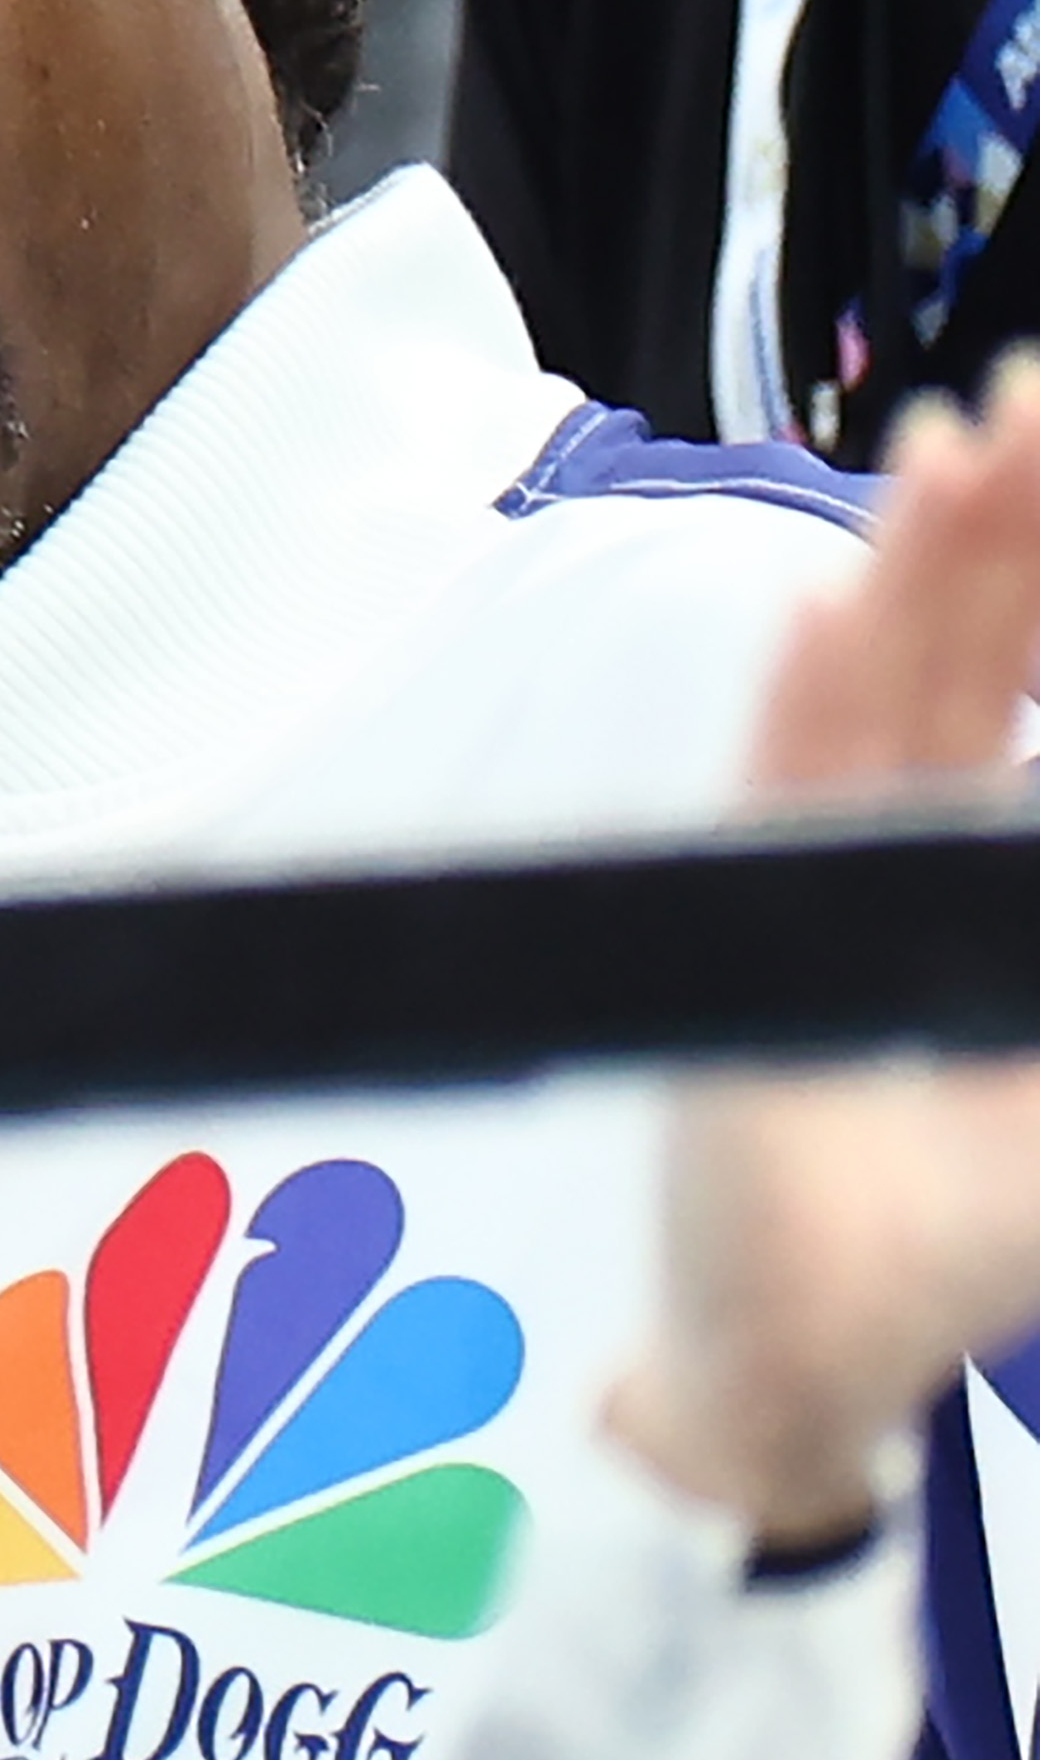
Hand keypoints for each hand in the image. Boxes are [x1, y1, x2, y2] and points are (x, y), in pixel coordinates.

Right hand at [610, 359, 1039, 1541]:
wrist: (807, 1357)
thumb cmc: (954, 1238)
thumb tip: (1034, 831)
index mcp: (989, 855)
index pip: (1033, 668)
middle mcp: (906, 838)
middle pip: (969, 643)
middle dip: (1005, 520)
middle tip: (1030, 402)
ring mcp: (816, 876)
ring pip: (881, 689)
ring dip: (915, 571)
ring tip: (950, 459)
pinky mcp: (747, 935)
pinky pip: (782, 790)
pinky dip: (807, 696)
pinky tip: (831, 610)